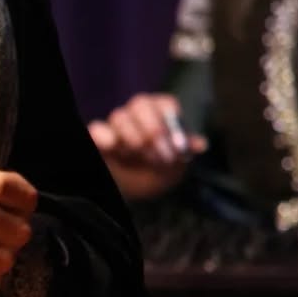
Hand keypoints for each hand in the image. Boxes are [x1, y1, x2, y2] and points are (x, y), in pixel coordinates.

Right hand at [88, 93, 206, 200]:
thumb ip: (185, 152)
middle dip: (150, 126)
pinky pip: (96, 129)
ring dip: (131, 135)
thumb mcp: (177, 165)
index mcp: (161, 115)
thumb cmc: (159, 172)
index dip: (170, 119)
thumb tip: (201, 145)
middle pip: (140, 104)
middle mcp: (138, 116)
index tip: (175, 140)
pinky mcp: (99, 140)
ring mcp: (117, 127)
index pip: (165, 104)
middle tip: (156, 146)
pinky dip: (103, 135)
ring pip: (119, 116)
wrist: (136, 192)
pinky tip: (113, 146)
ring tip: (139, 155)